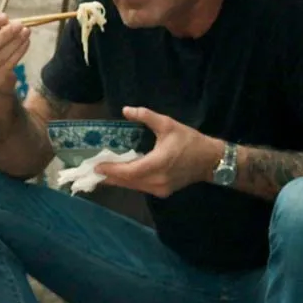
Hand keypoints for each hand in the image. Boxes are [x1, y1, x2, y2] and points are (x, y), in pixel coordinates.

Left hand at [94, 106, 221, 197]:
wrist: (211, 161)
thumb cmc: (190, 141)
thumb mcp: (168, 124)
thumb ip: (146, 116)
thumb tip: (126, 110)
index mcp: (157, 164)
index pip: (128, 171)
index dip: (111, 169)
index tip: (95, 165)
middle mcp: (156, 181)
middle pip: (126, 181)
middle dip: (109, 176)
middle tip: (92, 170)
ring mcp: (159, 189)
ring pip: (132, 186)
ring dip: (117, 180)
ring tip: (101, 172)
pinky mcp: (162, 192)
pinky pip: (140, 187)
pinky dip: (128, 181)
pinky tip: (119, 175)